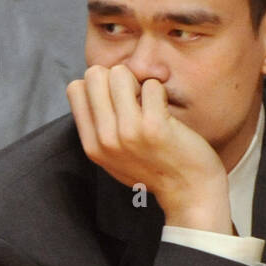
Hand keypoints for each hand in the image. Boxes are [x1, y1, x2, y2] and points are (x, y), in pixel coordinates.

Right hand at [67, 65, 230, 229]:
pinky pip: (151, 85)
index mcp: (92, 145)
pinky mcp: (154, 127)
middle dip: (117, 78)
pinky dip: (161, 92)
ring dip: (138, 82)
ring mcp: (128, 133)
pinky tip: (165, 112)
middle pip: (94, 74)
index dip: (100, 86)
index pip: (75, 89)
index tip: (117, 103)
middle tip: (135, 99)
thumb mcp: (115, 158)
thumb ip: (99, 129)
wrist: (189, 193)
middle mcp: (105, 139)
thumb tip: (89, 86)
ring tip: (149, 104)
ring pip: (119, 73)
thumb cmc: (155, 169)